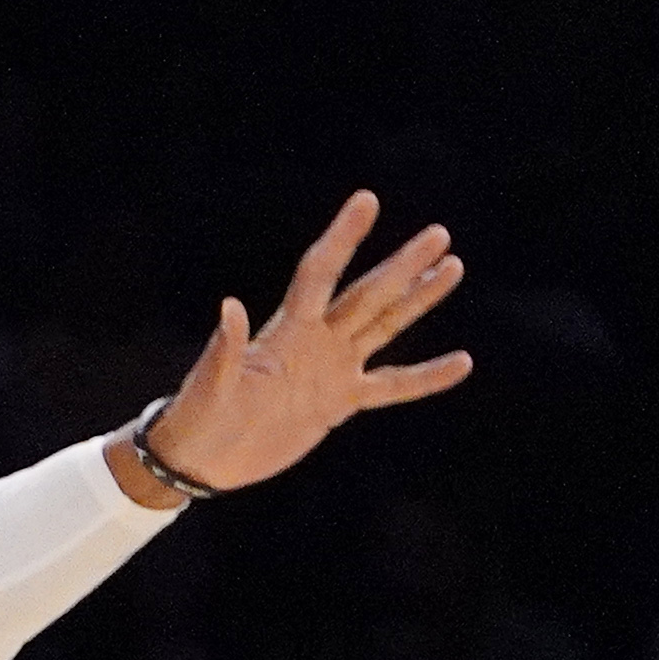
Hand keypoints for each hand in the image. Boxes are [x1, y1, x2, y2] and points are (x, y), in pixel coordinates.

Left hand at [129, 191, 471, 496]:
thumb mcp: (209, 385)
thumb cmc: (196, 417)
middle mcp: (315, 342)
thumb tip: (230, 306)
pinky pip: (391, 387)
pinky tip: (462, 362)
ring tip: (452, 267)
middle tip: (439, 235)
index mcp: (285, 331)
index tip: (367, 200)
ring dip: (417, 299)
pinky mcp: (338, 403)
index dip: (343, 238)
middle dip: (402, 265)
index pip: (320, 274)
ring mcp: (330, 370)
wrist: (200, 459)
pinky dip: (425, 378)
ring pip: (384, 326)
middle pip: (367, 295)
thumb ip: (225, 350)